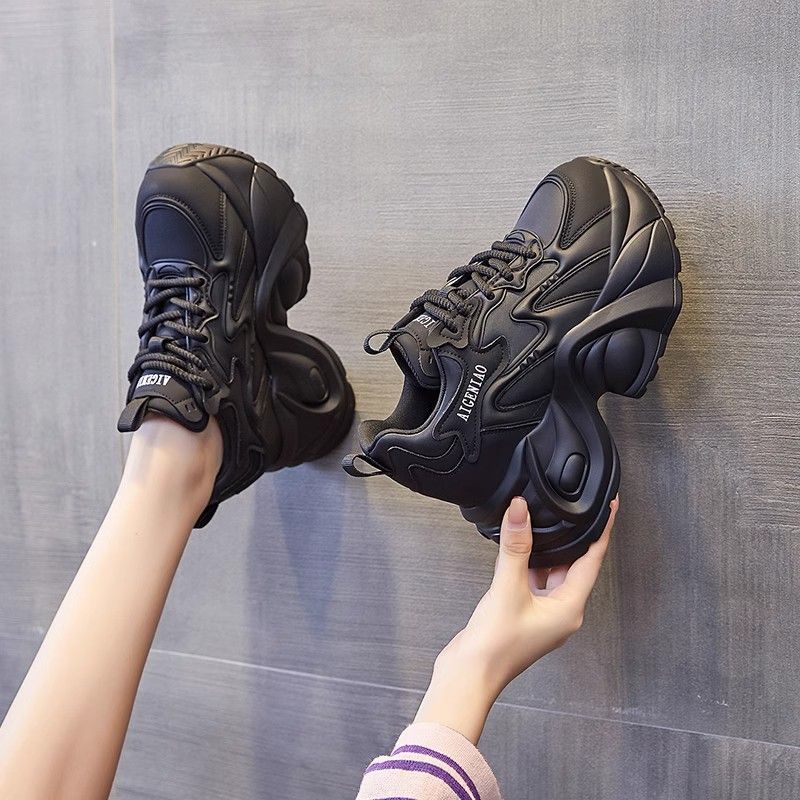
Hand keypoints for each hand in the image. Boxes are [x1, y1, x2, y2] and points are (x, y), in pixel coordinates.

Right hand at [414, 495, 617, 742]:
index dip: (602, 532)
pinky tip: (517, 548)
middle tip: (575, 508)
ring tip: (544, 520)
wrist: (470, 673)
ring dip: (548, 549)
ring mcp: (542, 613)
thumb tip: (521, 510)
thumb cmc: (495, 645)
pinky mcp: (523, 612)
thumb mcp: (507, 588)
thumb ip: (515, 546)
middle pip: (574, 565)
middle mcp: (561, 611)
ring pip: (552, 572)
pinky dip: (528, 562)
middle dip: (574, 537)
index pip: (592, 561)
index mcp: (570, 609)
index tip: (610, 508)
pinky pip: (533, 580)